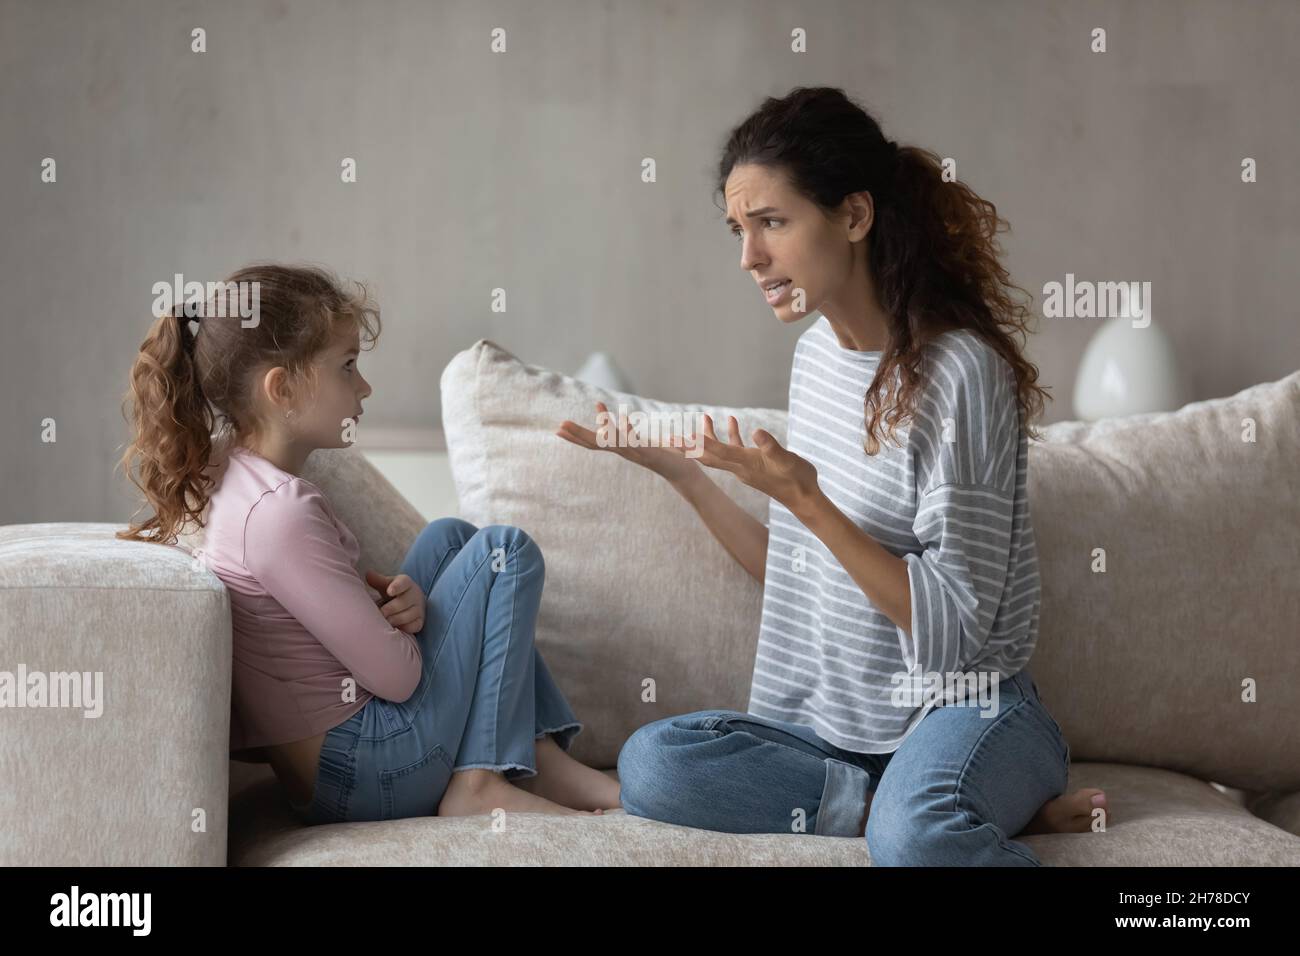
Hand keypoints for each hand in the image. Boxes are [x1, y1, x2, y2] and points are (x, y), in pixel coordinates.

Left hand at [364, 570, 424, 634]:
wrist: (409, 602)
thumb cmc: (393, 593)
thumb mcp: (385, 584)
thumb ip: (377, 580)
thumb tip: (368, 574)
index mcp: (406, 583)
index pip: (403, 583)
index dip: (397, 587)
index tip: (389, 591)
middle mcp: (415, 595)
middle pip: (404, 602)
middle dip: (391, 609)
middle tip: (380, 613)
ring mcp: (419, 609)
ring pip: (409, 615)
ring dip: (395, 620)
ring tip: (385, 622)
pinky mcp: (420, 621)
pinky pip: (414, 626)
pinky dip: (404, 628)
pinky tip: (395, 629)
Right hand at [555, 400, 702, 484]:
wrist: (684, 473)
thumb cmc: (664, 456)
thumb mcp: (641, 442)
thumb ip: (626, 433)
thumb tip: (614, 422)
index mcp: (622, 449)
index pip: (595, 443)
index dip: (577, 436)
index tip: (559, 428)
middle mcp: (626, 453)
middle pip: (597, 444)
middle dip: (578, 435)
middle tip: (560, 426)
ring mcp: (637, 454)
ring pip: (614, 443)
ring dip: (600, 430)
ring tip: (589, 417)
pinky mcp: (651, 454)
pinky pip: (637, 442)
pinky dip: (629, 431)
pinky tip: (622, 418)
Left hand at [663, 414, 819, 511]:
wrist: (803, 498)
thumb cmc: (798, 479)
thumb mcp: (787, 460)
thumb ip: (771, 447)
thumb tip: (756, 431)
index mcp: (744, 464)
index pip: (715, 452)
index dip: (697, 443)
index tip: (678, 437)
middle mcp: (739, 467)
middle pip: (706, 455)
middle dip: (687, 446)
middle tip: (667, 437)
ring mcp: (744, 467)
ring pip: (718, 450)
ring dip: (708, 436)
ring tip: (702, 416)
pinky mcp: (752, 464)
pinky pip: (735, 448)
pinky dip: (731, 435)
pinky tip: (731, 420)